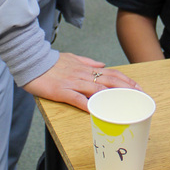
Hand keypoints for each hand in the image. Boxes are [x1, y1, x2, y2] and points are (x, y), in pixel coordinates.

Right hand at [23, 51, 140, 111]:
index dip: (125, 81)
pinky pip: (76, 99)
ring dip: (112, 97)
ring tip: (126, 104)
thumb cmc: (51, 62)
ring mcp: (72, 83)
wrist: (31, 61)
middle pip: (109, 81)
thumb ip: (88, 62)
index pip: (110, 74)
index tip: (138, 87)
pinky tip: (96, 111)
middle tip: (139, 96)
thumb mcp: (72, 58)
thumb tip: (102, 65)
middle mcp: (82, 75)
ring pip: (97, 90)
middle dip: (126, 89)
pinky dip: (87, 105)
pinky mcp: (61, 91)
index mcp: (85, 69)